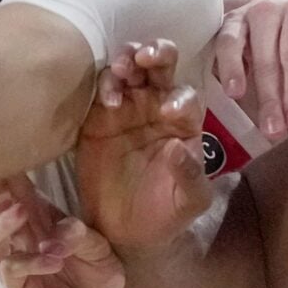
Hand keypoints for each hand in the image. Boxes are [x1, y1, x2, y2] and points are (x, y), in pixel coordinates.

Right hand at [0, 176, 123, 287]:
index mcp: (44, 222)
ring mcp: (19, 266)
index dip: (10, 172)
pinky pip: (12, 272)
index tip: (5, 146)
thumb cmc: (100, 278)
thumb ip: (84, 236)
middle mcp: (25, 240)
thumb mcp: (102, 250)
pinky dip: (28, 263)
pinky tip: (49, 259)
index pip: (20, 192)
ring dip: (4, 223)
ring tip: (19, 211)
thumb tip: (66, 227)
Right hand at [76, 40, 209, 249]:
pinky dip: (102, 86)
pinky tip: (106, 100)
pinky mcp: (96, 118)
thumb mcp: (189, 202)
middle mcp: (156, 106)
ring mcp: (126, 108)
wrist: (125, 233)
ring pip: (128, 69)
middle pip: (160, 67)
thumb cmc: (166, 214)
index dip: (179, 98)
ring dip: (126, 61)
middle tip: (144, 58)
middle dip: (155, 54)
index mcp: (184, 123)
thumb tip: (178, 148)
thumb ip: (191, 176)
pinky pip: (99, 90)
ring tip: (121, 71)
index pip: (187, 96)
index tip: (168, 112)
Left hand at [215, 0, 287, 138]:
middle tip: (273, 129)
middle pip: (266, 58)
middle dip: (270, 98)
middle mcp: (266, 11)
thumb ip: (237, 62)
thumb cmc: (273, 30)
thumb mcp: (249, 37)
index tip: (234, 95)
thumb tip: (231, 103)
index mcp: (240, 19)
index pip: (230, 41)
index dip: (231, 67)